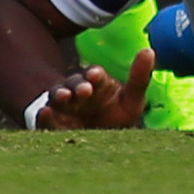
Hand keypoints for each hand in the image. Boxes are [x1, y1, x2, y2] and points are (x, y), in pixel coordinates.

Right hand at [32, 49, 153, 129]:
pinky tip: (46, 111)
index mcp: (99, 83)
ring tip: (64, 96)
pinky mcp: (53, 124)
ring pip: (58, 95)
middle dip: (79, 85)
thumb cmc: (118, 115)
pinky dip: (45, 114)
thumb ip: (139, 78)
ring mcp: (64, 107)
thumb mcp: (132, 99)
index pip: (96, 74)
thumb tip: (148, 50)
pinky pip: (46, 117)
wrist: (103, 143)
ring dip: (60, 94)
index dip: (95, 74)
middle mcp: (79, 91)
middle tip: (85, 90)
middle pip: (75, 83)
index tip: (96, 75)